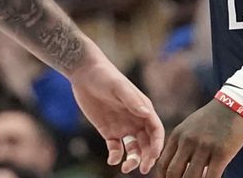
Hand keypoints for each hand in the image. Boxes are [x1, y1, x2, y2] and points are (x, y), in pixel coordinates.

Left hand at [70, 58, 164, 173]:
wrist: (84, 74)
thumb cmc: (105, 76)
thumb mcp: (118, 86)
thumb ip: (132, 100)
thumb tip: (146, 113)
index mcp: (143, 109)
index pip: (156, 131)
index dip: (157, 145)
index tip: (153, 156)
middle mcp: (136, 120)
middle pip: (147, 144)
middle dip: (148, 157)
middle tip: (144, 169)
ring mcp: (123, 127)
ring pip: (134, 149)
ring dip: (133, 160)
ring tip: (126, 168)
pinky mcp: (108, 131)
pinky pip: (116, 149)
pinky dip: (116, 157)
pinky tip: (112, 160)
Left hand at [158, 100, 242, 177]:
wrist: (233, 105)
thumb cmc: (211, 119)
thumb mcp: (189, 127)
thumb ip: (181, 144)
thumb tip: (176, 168)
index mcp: (178, 135)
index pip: (163, 164)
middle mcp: (188, 141)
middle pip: (173, 173)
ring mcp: (204, 147)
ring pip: (191, 177)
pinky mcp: (222, 152)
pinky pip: (211, 177)